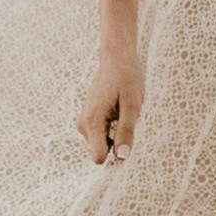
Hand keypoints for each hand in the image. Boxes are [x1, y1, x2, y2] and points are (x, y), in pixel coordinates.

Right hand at [75, 45, 140, 162]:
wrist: (116, 58)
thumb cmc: (127, 78)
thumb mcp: (132, 105)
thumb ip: (127, 131)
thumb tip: (122, 157)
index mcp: (93, 121)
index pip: (98, 157)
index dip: (116, 155)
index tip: (128, 141)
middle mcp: (83, 124)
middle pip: (102, 151)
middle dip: (118, 141)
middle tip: (128, 119)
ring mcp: (84, 122)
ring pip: (103, 143)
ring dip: (117, 133)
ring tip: (123, 112)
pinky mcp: (88, 119)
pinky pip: (102, 135)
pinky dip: (113, 127)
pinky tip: (118, 111)